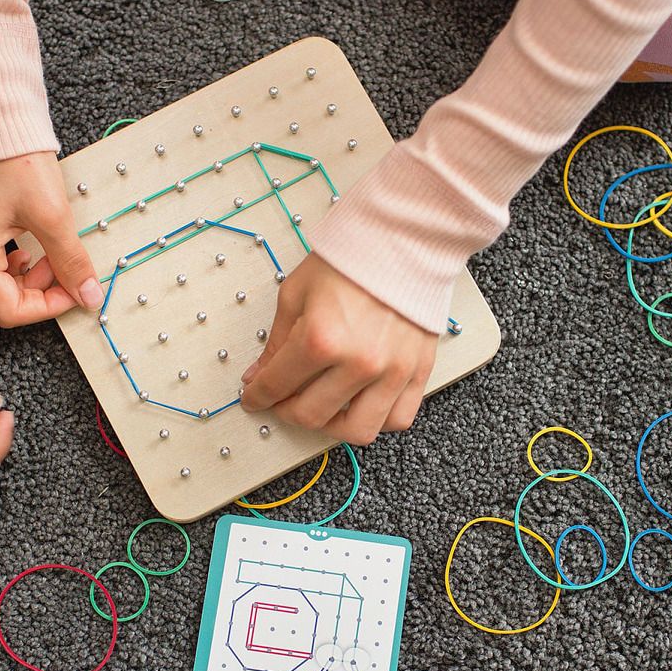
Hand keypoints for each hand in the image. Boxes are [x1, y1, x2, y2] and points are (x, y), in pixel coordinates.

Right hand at [0, 152, 103, 326]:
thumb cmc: (16, 160)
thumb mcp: (53, 216)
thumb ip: (71, 262)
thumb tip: (89, 295)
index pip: (9, 313)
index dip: (48, 307)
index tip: (74, 290)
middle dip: (35, 297)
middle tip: (59, 269)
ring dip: (20, 287)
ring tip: (43, 258)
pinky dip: (2, 273)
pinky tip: (23, 251)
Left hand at [240, 254, 438, 444]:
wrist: (402, 239)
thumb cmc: (350, 259)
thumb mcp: (296, 294)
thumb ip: (277, 342)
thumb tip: (260, 376)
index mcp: (321, 339)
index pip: (277, 386)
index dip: (258, 397)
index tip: (253, 399)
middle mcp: (358, 362)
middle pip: (312, 416)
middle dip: (287, 411)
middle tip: (283, 401)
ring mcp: (391, 371)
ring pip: (357, 430)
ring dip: (332, 426)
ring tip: (324, 408)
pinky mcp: (418, 371)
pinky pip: (398, 418)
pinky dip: (377, 419)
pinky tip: (362, 404)